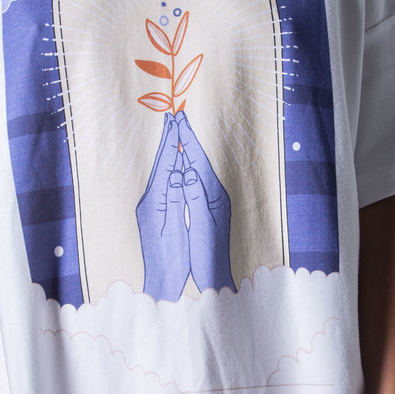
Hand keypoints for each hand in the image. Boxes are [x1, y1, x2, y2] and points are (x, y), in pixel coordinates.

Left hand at [136, 113, 190, 300]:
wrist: (161, 286)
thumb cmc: (173, 263)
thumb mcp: (177, 230)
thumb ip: (178, 200)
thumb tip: (179, 173)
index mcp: (157, 203)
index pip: (166, 165)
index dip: (172, 142)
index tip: (177, 120)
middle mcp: (150, 202)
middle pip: (161, 165)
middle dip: (167, 141)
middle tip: (172, 117)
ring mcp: (150, 209)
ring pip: (161, 174)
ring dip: (167, 153)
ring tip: (171, 134)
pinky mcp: (154, 216)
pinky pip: (163, 184)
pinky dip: (168, 169)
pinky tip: (171, 166)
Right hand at [176, 111, 235, 293]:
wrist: (217, 278)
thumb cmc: (207, 257)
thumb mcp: (202, 226)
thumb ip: (196, 198)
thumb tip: (188, 171)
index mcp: (213, 197)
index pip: (196, 161)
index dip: (186, 139)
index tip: (177, 118)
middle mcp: (215, 195)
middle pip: (198, 160)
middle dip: (187, 138)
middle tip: (178, 115)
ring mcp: (213, 202)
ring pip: (197, 168)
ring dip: (187, 150)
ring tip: (179, 132)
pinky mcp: (209, 209)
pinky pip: (196, 179)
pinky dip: (187, 166)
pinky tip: (183, 163)